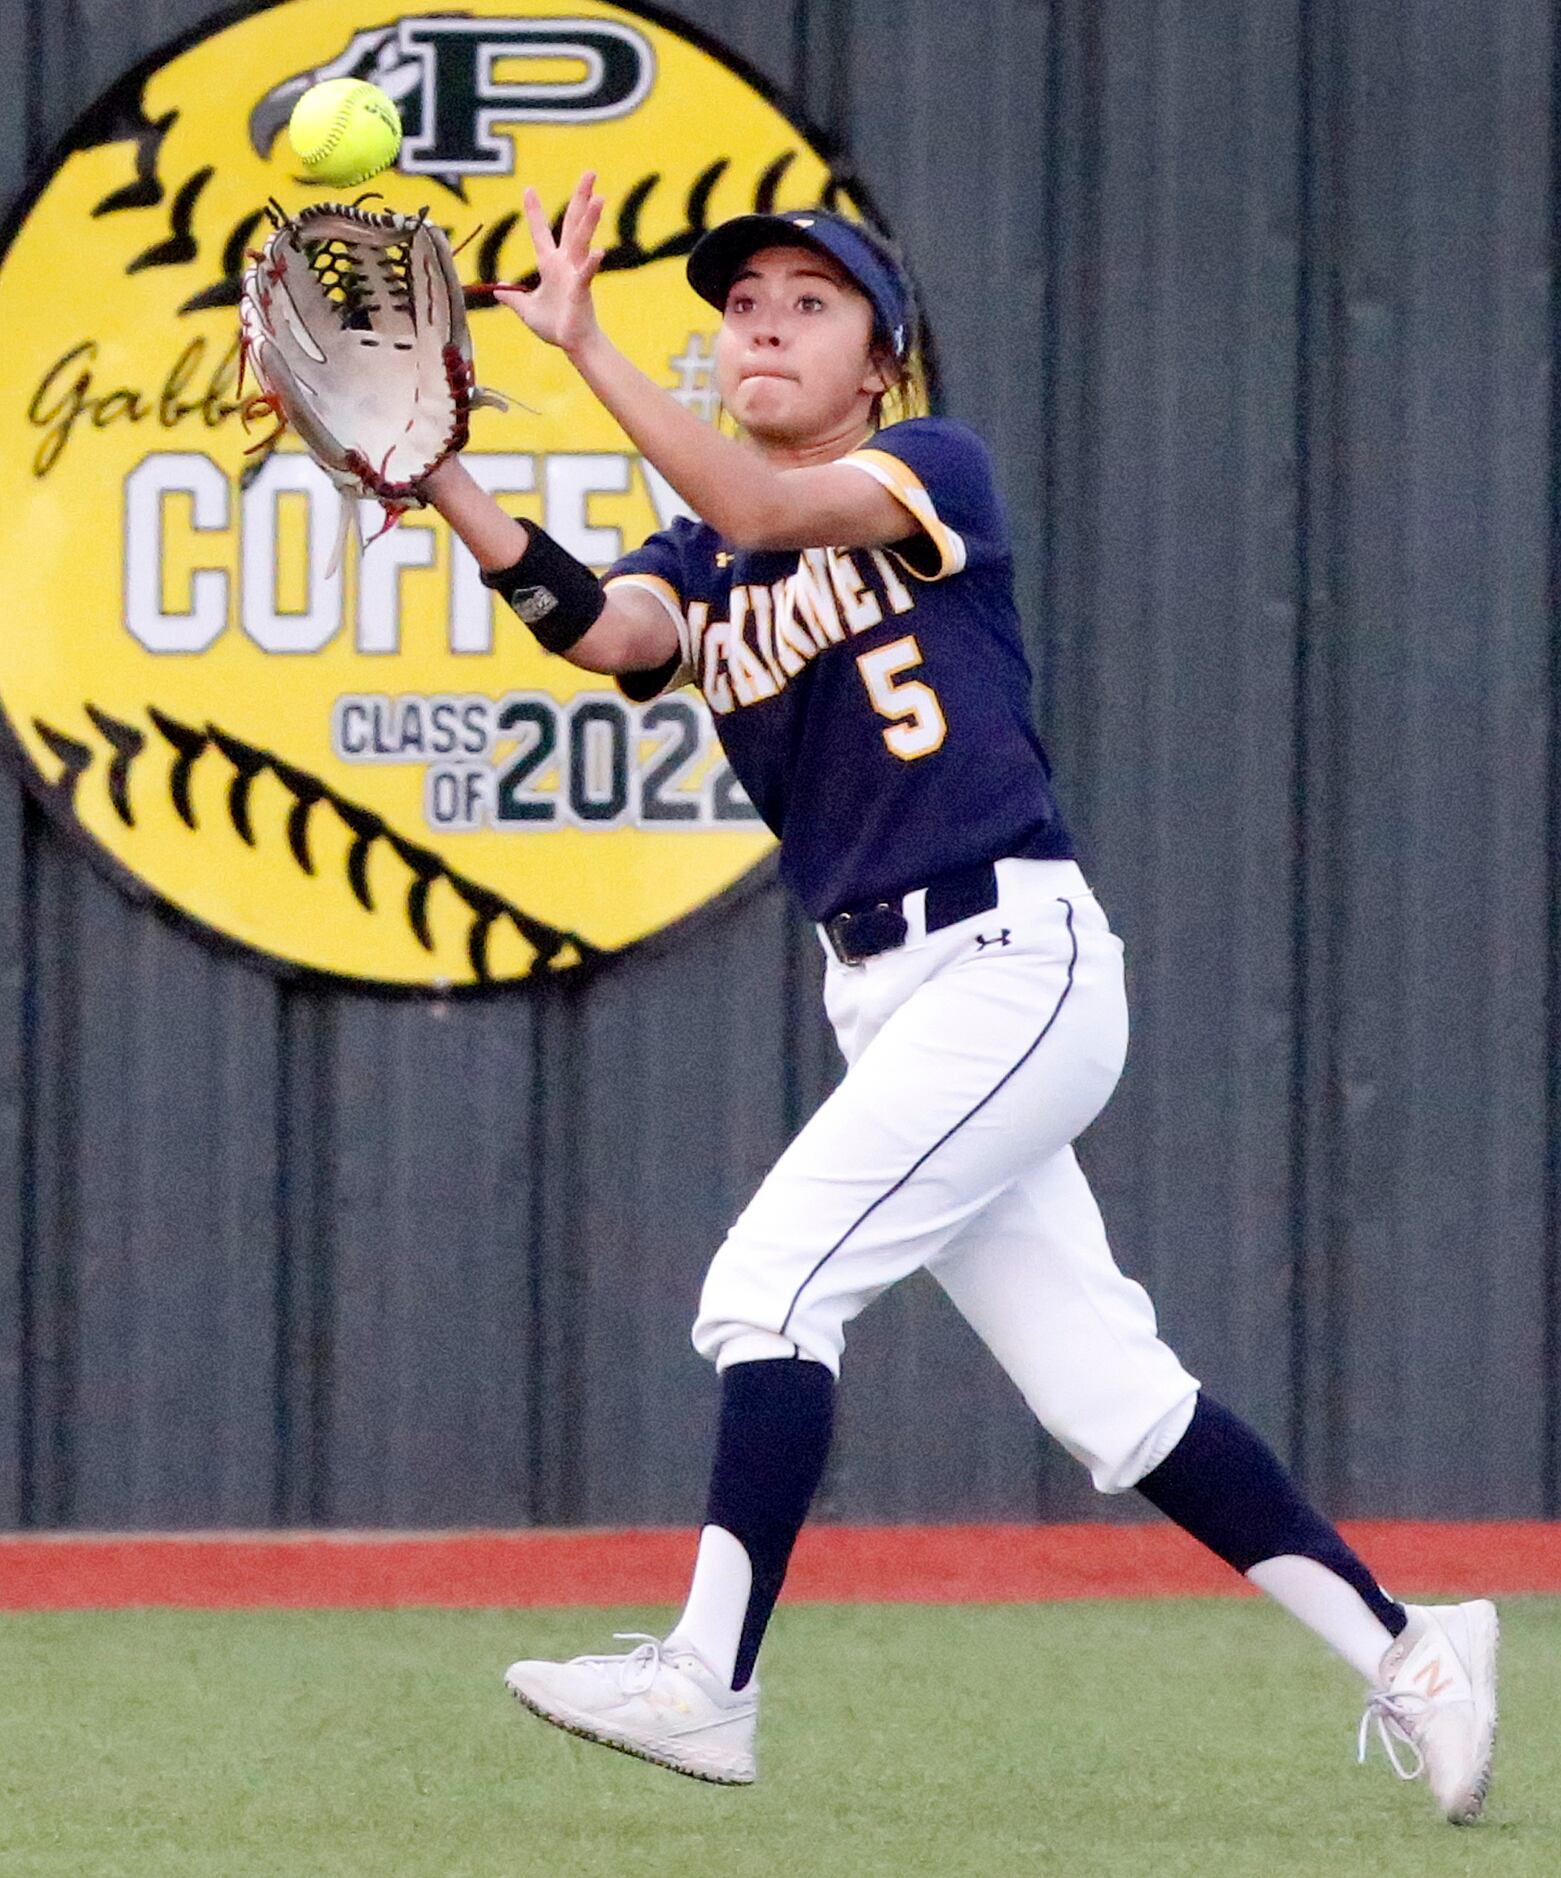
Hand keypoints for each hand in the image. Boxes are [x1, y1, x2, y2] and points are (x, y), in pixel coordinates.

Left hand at [497, 171, 604, 355]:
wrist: (573, 344)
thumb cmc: (555, 327)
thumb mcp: (527, 310)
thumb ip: (513, 298)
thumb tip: (498, 291)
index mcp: (550, 264)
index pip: (541, 232)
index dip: (535, 211)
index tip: (528, 189)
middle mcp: (565, 262)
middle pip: (572, 223)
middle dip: (580, 197)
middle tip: (590, 173)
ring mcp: (575, 272)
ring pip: (582, 240)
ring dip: (590, 219)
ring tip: (599, 197)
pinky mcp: (582, 289)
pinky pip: (586, 273)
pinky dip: (591, 264)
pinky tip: (600, 252)